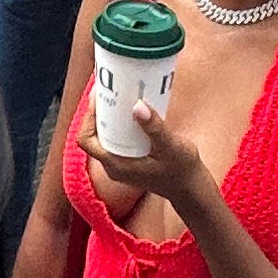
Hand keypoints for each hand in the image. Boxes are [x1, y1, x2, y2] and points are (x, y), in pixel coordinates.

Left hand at [83, 93, 210, 226]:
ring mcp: (120, 164)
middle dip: (99, 111)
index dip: (88, 117)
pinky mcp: (129, 160)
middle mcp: (114, 166)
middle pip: (94, 134)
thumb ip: (154, 127)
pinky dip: (119, 123)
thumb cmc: (181, 171)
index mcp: (116, 165)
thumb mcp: (170, 147)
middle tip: (110, 89)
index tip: (100, 97)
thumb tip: (137, 106)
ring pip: (104, 136)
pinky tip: (132, 110)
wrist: (190, 188)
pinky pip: (116, 139)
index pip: (86, 140)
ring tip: (119, 95)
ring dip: (109, 116)